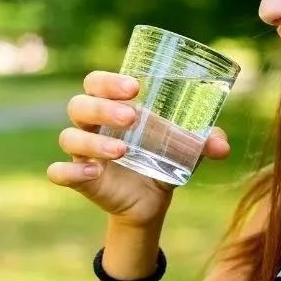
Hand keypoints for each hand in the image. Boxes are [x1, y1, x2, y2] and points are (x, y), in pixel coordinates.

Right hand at [47, 70, 229, 227]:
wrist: (153, 200)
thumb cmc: (164, 157)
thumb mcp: (187, 148)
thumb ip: (204, 141)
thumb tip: (222, 146)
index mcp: (112, 106)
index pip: (96, 82)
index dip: (108, 81)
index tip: (135, 87)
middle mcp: (91, 125)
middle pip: (79, 105)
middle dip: (102, 108)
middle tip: (132, 117)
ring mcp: (82, 152)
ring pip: (70, 137)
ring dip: (93, 141)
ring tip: (122, 150)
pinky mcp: (80, 179)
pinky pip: (59, 172)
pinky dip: (70, 171)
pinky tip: (94, 173)